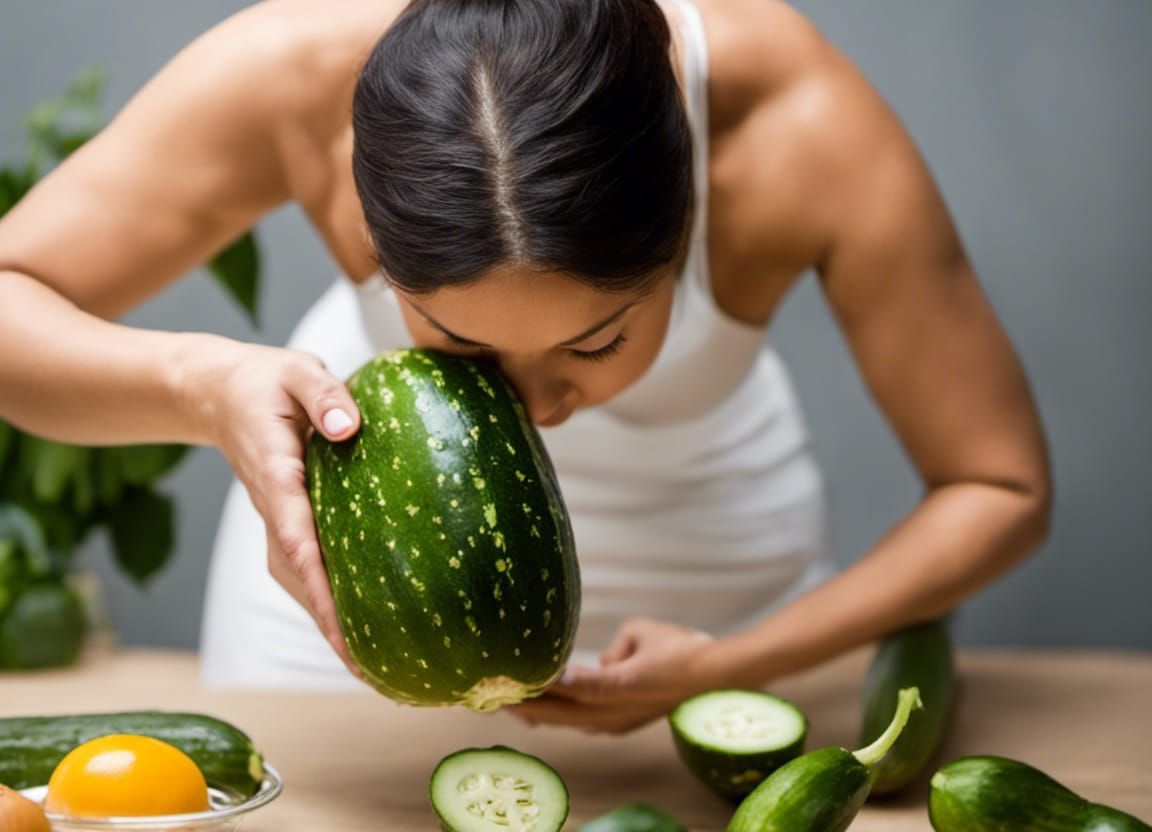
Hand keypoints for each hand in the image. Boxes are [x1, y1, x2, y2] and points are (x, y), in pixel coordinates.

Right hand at [179, 335, 362, 676]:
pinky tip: (357, 622)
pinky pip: (303, 568)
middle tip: (367, 668)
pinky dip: (325, 600)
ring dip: (328, 622)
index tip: (342, 625)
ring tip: (369, 665)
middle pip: (297, 577)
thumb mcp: (297, 372)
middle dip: (328, 623)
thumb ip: (323, 394)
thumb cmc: (267, 381)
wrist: (220, 391)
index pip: (296, 538)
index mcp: (276, 475)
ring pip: (297, 581)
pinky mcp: (284, 521)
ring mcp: (276, 518)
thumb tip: (349, 428)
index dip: (319, 585)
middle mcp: (273, 507)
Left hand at [508, 618, 726, 733]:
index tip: (514, 679)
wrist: (714, 678)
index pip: (572, 686)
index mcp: (619, 685)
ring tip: (508, 705)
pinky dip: (559, 716)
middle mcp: (615, 711)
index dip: (542, 684)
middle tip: (494, 696)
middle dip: (527, 704)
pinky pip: (582, 722)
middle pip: (561, 711)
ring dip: (540, 713)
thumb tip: (601, 665)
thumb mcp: (639, 632)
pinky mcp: (623, 724)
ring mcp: (618, 722)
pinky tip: (539, 713)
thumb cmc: (680, 648)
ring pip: (568, 721)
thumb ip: (611, 648)